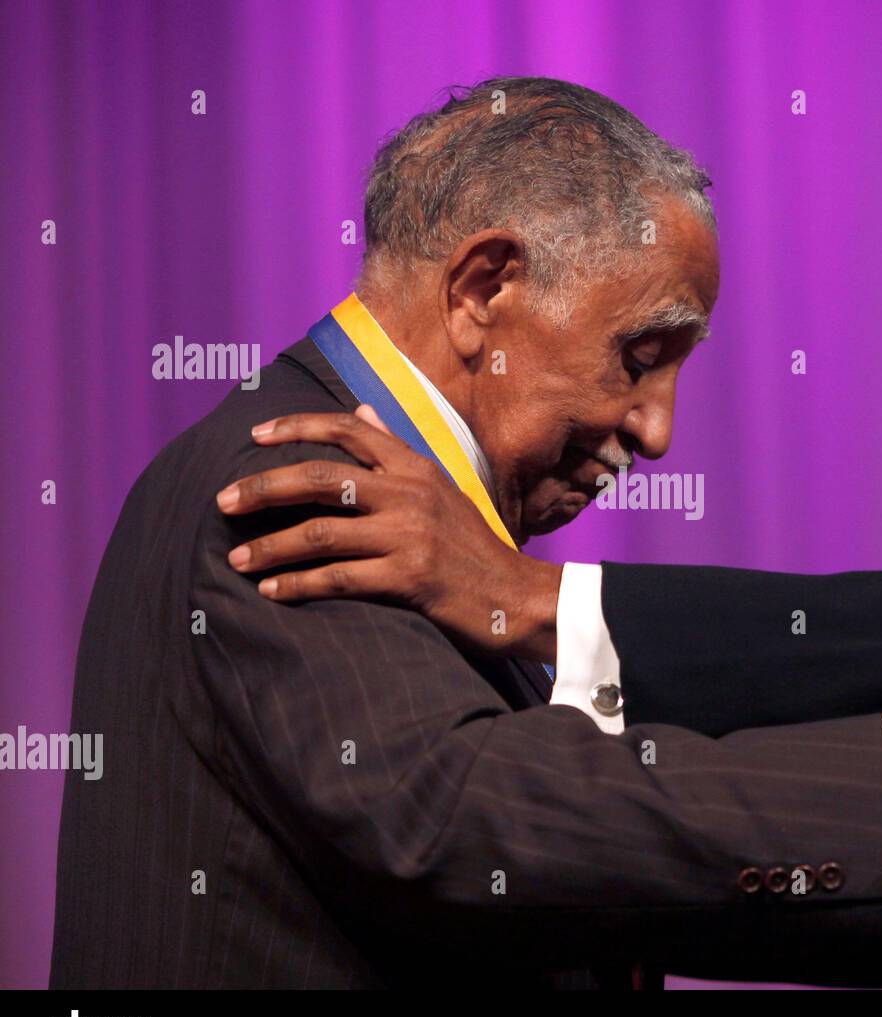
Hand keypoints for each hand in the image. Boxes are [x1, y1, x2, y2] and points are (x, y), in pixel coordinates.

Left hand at [215, 406, 561, 661]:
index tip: (254, 436)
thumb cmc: (474, 546)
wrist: (516, 597)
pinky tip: (270, 590)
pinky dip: (297, 584)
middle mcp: (411, 493)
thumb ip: (397, 450)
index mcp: (416, 466)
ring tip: (235, 558)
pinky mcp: (409, 578)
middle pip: (320, 477)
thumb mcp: (442, 488)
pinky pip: (337, 579)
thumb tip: (361, 409)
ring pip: (320, 532)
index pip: (348, 429)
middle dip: (263, 488)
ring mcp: (410, 535)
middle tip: (222, 502)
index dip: (295, 426)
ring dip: (269, 546)